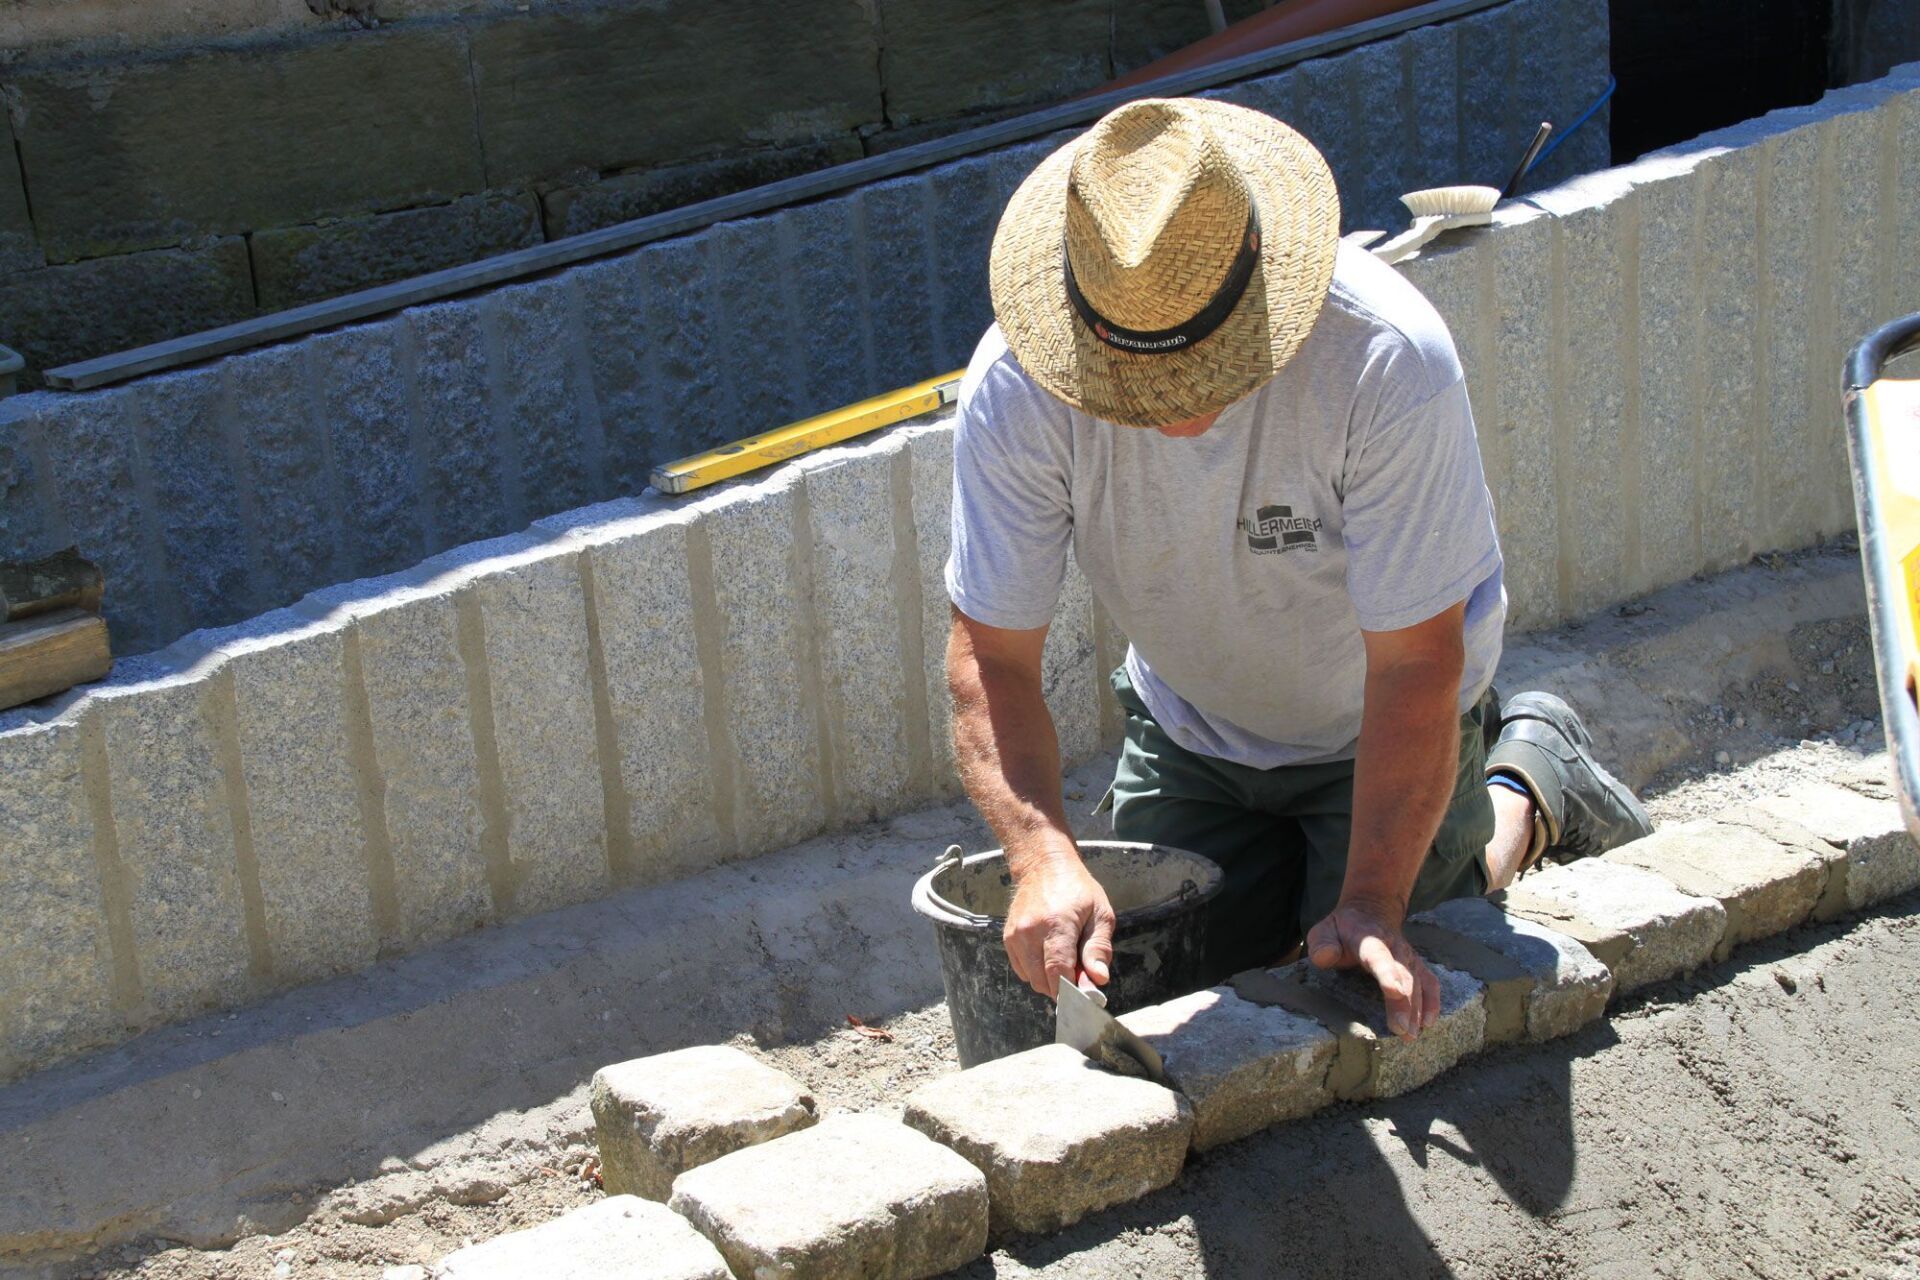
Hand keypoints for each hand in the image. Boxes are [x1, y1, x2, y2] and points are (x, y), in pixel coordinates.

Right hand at [1003, 859, 1115, 997]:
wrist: (1043, 865)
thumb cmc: (1077, 889)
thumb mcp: (1100, 914)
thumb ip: (1098, 949)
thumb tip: (1098, 980)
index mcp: (1056, 925)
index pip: (1058, 973)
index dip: (1072, 991)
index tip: (1086, 995)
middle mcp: (1030, 932)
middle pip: (1042, 981)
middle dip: (1063, 987)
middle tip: (1079, 973)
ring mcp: (1015, 935)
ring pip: (1031, 979)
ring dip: (1049, 980)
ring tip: (1065, 959)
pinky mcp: (1008, 938)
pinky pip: (1022, 970)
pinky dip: (1037, 971)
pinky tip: (1049, 954)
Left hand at [1306, 901, 1438, 1038]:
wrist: (1371, 911)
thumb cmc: (1342, 929)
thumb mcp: (1324, 930)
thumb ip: (1322, 944)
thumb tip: (1327, 957)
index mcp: (1368, 938)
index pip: (1379, 956)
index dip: (1387, 973)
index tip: (1394, 991)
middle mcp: (1394, 947)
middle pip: (1402, 975)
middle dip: (1404, 1003)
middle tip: (1402, 1030)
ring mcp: (1408, 956)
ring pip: (1417, 982)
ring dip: (1417, 1009)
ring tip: (1411, 1035)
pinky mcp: (1417, 965)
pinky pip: (1429, 982)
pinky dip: (1432, 1001)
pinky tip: (1428, 1022)